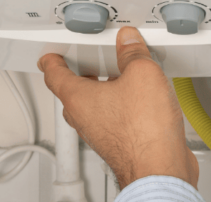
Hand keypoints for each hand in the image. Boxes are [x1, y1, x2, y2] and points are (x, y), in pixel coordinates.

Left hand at [38, 27, 198, 188]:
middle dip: (80, 75)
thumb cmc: (143, 132)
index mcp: (78, 98)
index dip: (51, 61)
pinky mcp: (118, 144)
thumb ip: (133, 53)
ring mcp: (100, 133)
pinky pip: (113, 120)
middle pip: (74, 92)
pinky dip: (120, 107)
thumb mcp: (142, 74)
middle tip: (86, 61)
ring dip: (104, 91)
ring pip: (94, 107)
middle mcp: (84, 118)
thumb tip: (129, 42)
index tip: (50, 57)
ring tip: (120, 77)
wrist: (159, 169)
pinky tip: (140, 101)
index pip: (54, 75)